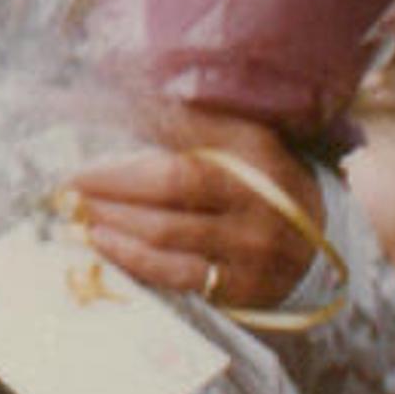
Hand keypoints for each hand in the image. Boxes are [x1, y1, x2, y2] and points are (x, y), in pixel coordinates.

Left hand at [55, 107, 322, 309]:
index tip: (84, 154)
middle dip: (111, 190)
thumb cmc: (268, 183)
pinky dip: (135, 261)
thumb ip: (192, 128)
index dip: (130, 157)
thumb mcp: (245, 144)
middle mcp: (254, 206)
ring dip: (115, 226)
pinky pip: (177, 278)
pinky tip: (106, 245)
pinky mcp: (239, 290)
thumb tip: (127, 103)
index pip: (185, 152)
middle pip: (170, 195)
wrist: (323, 249)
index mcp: (254, 159)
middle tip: (71, 187)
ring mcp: (248, 253)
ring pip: (168, 238)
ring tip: (80, 215)